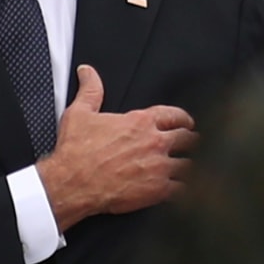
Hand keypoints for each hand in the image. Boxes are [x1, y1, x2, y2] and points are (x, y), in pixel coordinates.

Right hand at [37, 65, 196, 230]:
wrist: (73, 183)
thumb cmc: (76, 152)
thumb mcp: (79, 113)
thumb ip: (90, 90)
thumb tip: (88, 73)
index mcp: (140, 122)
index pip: (175, 115)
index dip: (184, 118)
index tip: (186, 123)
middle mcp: (154, 142)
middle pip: (188, 138)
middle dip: (191, 141)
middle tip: (190, 145)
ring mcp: (159, 167)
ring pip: (190, 164)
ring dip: (189, 165)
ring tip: (190, 168)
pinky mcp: (157, 190)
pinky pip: (183, 188)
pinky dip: (184, 188)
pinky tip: (183, 189)